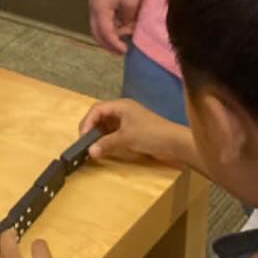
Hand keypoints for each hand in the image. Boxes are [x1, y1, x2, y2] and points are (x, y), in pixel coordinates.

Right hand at [79, 99, 194, 167]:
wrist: (174, 143)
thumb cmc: (150, 135)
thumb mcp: (126, 138)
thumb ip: (106, 144)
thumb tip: (89, 152)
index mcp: (121, 106)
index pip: (97, 109)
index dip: (87, 122)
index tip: (82, 138)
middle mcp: (122, 110)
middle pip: (100, 116)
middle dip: (91, 129)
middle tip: (84, 144)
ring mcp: (128, 121)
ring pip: (106, 125)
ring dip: (99, 136)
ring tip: (92, 148)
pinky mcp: (132, 131)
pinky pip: (114, 133)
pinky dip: (107, 140)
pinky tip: (103, 149)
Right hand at [89, 0, 141, 55]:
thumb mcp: (131, 4)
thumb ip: (128, 21)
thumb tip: (126, 29)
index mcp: (100, 10)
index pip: (106, 34)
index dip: (115, 44)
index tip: (124, 51)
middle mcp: (93, 8)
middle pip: (96, 32)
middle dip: (108, 43)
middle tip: (120, 50)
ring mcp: (94, 4)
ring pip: (97, 26)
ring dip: (109, 34)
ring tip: (123, 37)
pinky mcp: (98, 0)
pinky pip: (100, 18)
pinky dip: (109, 25)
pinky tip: (121, 26)